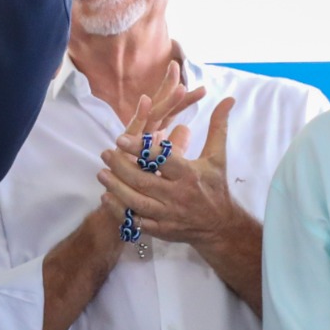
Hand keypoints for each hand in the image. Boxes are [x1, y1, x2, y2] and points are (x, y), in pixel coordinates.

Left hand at [75, 77, 205, 243]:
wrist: (220, 226)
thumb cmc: (215, 187)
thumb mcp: (218, 157)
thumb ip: (218, 127)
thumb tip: (228, 99)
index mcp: (190, 175)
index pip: (163, 159)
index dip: (140, 149)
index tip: (120, 139)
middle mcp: (178, 195)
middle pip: (143, 181)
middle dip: (121, 167)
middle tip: (106, 153)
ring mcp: (168, 215)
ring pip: (136, 202)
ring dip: (116, 188)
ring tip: (101, 173)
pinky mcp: (161, 230)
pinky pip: (136, 222)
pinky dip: (120, 210)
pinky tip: (107, 198)